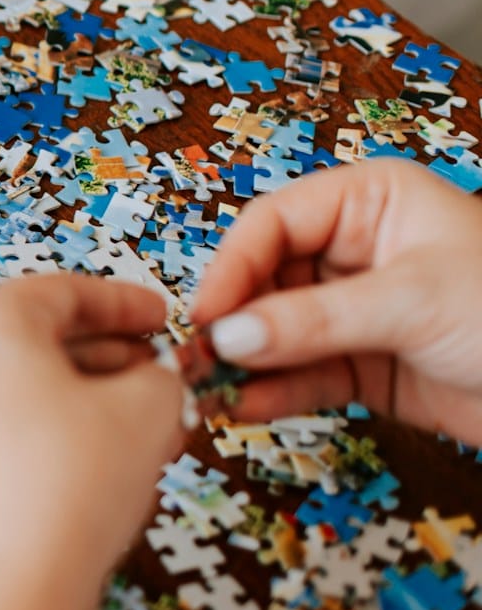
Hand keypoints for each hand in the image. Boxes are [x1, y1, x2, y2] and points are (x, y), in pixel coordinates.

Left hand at [0, 275, 184, 609]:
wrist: (6, 590)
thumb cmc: (70, 485)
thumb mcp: (146, 409)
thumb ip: (161, 376)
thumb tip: (154, 380)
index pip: (62, 292)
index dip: (124, 302)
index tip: (163, 316)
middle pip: (42, 339)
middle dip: (114, 359)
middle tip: (164, 377)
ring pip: (31, 389)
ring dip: (95, 401)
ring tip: (153, 431)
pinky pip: (12, 429)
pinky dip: (63, 434)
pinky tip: (111, 468)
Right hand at [190, 158, 481, 443]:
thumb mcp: (410, 303)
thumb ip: (312, 321)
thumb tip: (227, 336)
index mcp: (370, 202)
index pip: (273, 223)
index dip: (233, 267)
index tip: (206, 315)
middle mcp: (356, 251)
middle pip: (265, 279)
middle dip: (232, 322)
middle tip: (199, 360)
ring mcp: (358, 310)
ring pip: (277, 332)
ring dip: (244, 363)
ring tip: (210, 392)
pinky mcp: (365, 366)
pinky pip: (301, 374)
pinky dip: (272, 392)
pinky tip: (246, 406)